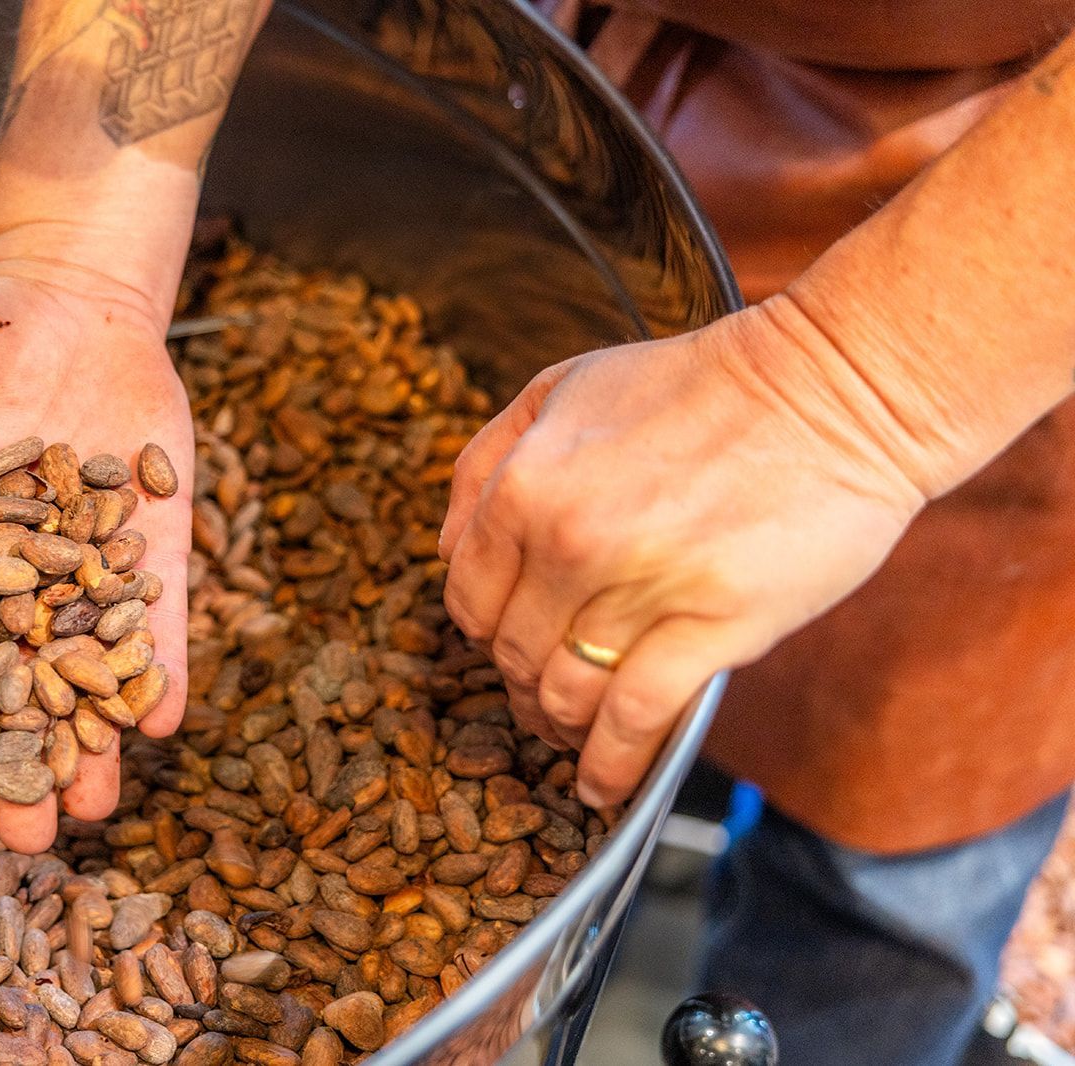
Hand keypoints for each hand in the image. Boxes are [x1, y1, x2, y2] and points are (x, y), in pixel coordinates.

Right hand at [0, 256, 192, 851]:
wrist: (64, 302)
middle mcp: (21, 576)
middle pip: (19, 686)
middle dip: (25, 760)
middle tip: (30, 840)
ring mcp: (94, 560)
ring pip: (92, 665)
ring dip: (96, 735)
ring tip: (96, 807)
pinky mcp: (156, 538)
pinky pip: (159, 611)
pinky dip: (160, 662)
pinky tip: (165, 717)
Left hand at [439, 301, 926, 807]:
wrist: (835, 389)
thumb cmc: (698, 388)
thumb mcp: (565, 389)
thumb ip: (487, 462)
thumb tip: (447, 546)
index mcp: (525, 486)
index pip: (467, 597)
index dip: (484, 627)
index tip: (506, 637)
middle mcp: (569, 543)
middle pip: (512, 653)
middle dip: (521, 679)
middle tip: (543, 689)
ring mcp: (640, 589)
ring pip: (564, 695)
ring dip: (560, 726)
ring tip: (571, 736)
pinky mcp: (713, 629)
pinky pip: (633, 721)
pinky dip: (611, 765)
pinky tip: (604, 786)